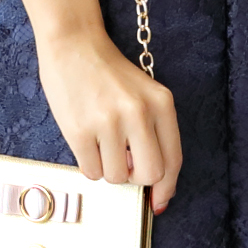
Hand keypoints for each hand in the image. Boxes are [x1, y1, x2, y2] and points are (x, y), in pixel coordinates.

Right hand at [36, 24, 181, 213]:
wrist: (74, 45)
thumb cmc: (109, 74)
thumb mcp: (145, 95)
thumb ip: (155, 133)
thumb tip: (156, 185)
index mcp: (162, 104)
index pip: (173, 160)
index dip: (167, 188)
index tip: (158, 203)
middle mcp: (139, 113)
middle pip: (149, 175)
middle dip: (137, 178)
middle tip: (125, 163)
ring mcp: (109, 122)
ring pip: (117, 177)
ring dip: (109, 169)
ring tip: (102, 143)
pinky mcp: (80, 130)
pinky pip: (91, 172)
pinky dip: (89, 165)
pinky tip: (87, 142)